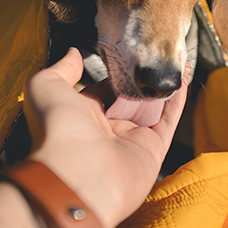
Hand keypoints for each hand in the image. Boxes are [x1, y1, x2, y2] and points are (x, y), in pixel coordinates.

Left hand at [23, 47, 187, 227]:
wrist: (79, 174)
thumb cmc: (58, 131)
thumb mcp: (46, 87)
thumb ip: (61, 68)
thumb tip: (73, 53)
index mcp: (81, 117)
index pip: (102, 90)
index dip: (114, 72)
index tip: (126, 53)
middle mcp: (107, 130)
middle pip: (129, 99)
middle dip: (141, 78)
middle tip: (153, 54)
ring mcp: (131, 140)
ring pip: (152, 108)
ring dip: (162, 85)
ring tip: (173, 59)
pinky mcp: (153, 150)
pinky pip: (168, 120)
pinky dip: (176, 99)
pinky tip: (181, 77)